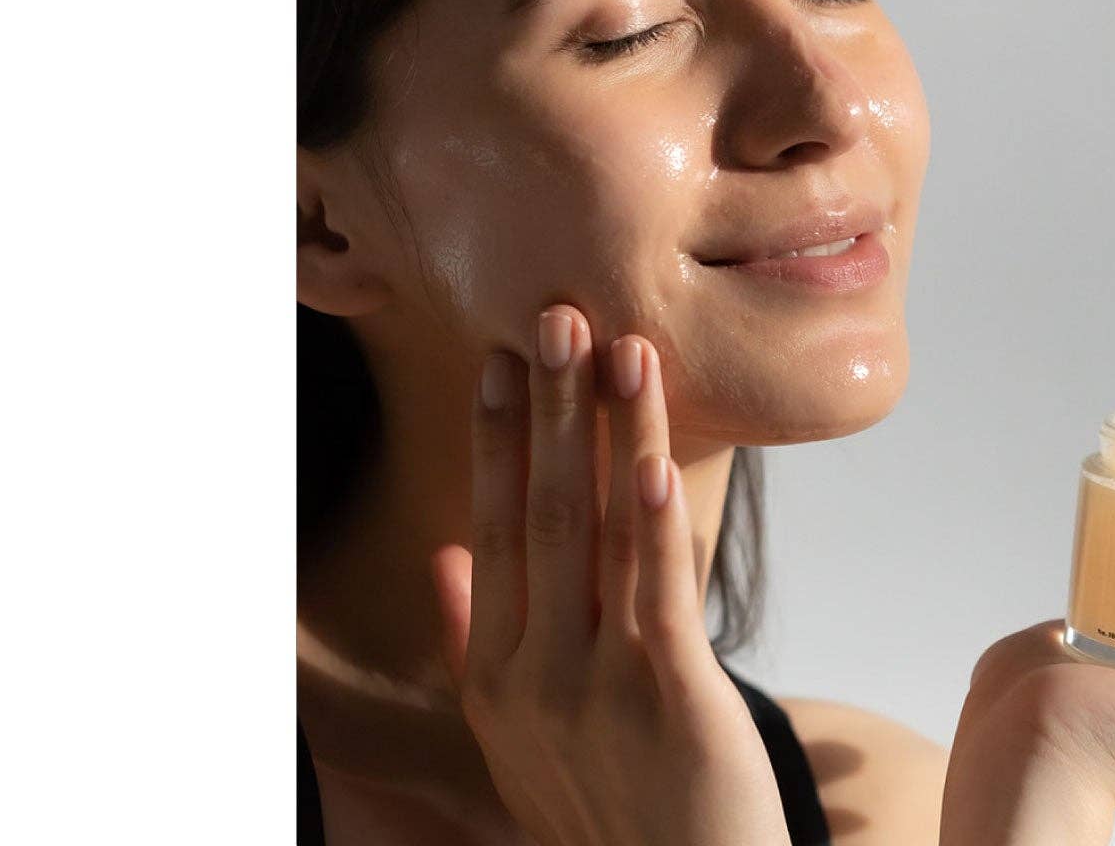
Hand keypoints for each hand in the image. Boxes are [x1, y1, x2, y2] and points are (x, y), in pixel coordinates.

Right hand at [428, 305, 789, 845]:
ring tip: (618, 347)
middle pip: (536, 514)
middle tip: (555, 317)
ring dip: (608, 432)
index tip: (500, 362)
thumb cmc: (607, 805)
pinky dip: (654, 519)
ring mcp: (595, 688)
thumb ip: (478, 640)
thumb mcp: (519, 732)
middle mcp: (531, 675)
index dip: (495, 441)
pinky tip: (653, 457)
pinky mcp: (670, 700)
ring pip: (596, 534)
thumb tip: (444, 559)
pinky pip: (658, 593)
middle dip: (546, 410)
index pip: (490, 530)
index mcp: (494, 675)